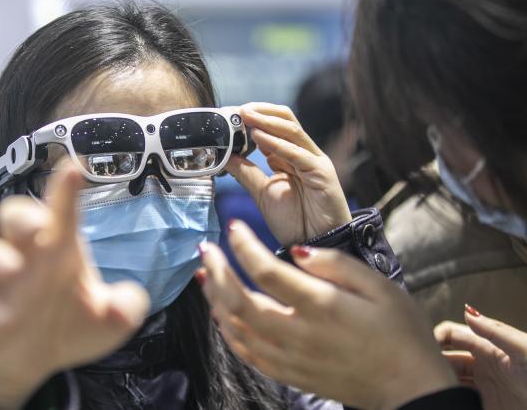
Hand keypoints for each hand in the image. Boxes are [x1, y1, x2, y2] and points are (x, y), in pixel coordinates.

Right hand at [0, 164, 148, 409]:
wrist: (37, 360)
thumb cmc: (71, 322)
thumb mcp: (111, 319)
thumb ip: (125, 307)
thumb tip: (129, 302)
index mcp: (59, 246)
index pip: (62, 210)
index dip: (66, 188)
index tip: (74, 169)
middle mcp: (28, 256)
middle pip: (13, 216)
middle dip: (22, 215)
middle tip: (37, 226)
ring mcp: (3, 283)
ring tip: (11, 270)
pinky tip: (3, 318)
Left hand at [199, 220, 456, 409]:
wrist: (410, 388)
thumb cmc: (400, 333)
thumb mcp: (381, 286)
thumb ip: (337, 264)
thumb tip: (296, 251)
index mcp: (322, 305)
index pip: (266, 271)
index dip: (243, 245)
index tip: (234, 226)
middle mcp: (298, 333)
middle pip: (239, 301)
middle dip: (216, 271)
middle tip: (205, 249)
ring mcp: (290, 357)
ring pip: (236, 328)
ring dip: (214, 299)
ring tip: (205, 274)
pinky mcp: (288, 374)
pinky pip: (246, 353)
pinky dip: (227, 332)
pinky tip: (220, 314)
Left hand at [228, 102, 350, 245]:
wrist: (314, 246)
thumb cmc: (294, 222)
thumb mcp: (262, 193)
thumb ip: (246, 173)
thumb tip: (225, 155)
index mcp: (290, 157)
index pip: (273, 127)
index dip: (253, 118)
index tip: (230, 116)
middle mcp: (304, 154)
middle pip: (285, 121)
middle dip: (261, 112)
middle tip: (238, 110)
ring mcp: (315, 161)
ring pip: (292, 131)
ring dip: (266, 121)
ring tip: (245, 116)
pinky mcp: (323, 172)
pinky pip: (298, 153)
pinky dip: (277, 144)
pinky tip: (259, 138)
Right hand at [435, 309, 526, 409]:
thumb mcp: (524, 349)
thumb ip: (496, 331)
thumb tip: (468, 311)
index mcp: (487, 346)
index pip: (451, 334)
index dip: (436, 336)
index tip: (425, 346)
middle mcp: (480, 364)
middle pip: (444, 357)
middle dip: (432, 359)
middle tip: (422, 367)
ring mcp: (480, 386)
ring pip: (448, 379)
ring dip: (438, 380)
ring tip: (432, 383)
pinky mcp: (483, 405)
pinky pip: (460, 400)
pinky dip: (450, 398)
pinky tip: (446, 397)